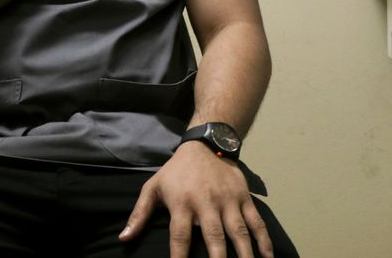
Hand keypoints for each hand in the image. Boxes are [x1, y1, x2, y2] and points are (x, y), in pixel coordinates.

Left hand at [119, 142, 272, 257]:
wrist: (206, 144)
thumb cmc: (176, 171)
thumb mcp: (153, 188)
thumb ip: (139, 214)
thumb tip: (124, 238)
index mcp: (182, 204)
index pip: (180, 238)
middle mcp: (206, 203)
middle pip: (213, 237)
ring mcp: (228, 201)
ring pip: (238, 231)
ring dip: (244, 254)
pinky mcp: (244, 197)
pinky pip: (256, 221)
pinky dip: (263, 239)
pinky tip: (267, 256)